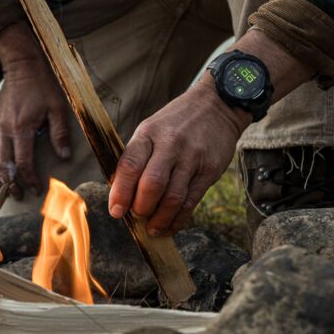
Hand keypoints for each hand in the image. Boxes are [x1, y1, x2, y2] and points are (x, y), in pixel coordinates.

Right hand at [0, 46, 71, 191]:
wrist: (21, 67)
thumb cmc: (42, 86)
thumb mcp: (57, 108)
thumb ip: (59, 133)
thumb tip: (64, 156)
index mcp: (22, 128)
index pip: (23, 162)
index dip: (29, 178)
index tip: (36, 189)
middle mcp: (5, 130)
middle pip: (3, 165)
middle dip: (10, 183)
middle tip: (18, 195)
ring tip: (5, 188)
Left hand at [108, 77, 247, 233]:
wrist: (217, 106)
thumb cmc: (175, 123)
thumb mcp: (151, 129)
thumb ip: (137, 157)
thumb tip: (120, 194)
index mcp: (148, 134)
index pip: (130, 165)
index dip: (120, 192)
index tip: (115, 211)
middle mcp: (170, 145)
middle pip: (152, 185)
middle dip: (141, 208)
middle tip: (137, 216)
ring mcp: (192, 158)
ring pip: (173, 197)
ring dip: (160, 218)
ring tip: (152, 228)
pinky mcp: (209, 170)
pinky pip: (191, 201)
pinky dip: (179, 218)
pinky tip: (170, 225)